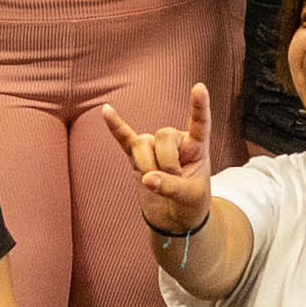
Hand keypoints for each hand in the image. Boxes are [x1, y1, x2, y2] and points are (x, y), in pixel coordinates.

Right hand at [101, 82, 217, 234]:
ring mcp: (155, 147)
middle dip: (166, 162)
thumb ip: (172, 187)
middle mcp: (175, 141)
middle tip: (174, 181)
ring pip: (142, 143)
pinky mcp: (137, 157)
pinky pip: (124, 139)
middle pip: (163, 135)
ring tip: (155, 183)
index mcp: (196, 146)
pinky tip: (106, 111)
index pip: (200, 123)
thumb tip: (147, 178)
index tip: (199, 87)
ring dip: (147, 164)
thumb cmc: (190, 204)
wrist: (175, 219)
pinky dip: (115, 127)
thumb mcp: (190, 198)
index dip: (199, 106)